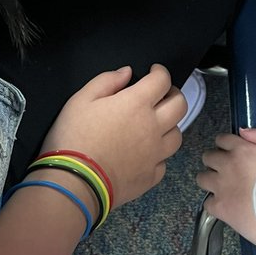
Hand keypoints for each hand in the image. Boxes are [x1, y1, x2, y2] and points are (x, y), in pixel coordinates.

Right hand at [40, 64, 186, 207]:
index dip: (161, 72)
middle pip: (180, 106)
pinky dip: (158, 155)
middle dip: (173, 95)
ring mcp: (155, 154)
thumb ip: (107, 81)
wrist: (75, 183)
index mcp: (137, 103)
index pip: (162, 81)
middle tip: (161, 95)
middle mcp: (153, 127)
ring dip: (170, 125)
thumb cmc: (75, 136)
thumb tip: (127, 73)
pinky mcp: (150, 177)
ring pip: (177, 135)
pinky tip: (146, 154)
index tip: (154, 71)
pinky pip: (163, 163)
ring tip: (156, 125)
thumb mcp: (81, 99)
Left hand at [197, 129, 255, 246]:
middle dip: (215, 163)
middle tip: (226, 173)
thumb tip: (242, 132)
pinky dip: (215, 205)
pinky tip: (226, 208)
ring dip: (210, 181)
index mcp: (242, 149)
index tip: (231, 154)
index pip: (221, 139)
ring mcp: (221, 186)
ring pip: (202, 178)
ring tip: (222, 189)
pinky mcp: (220, 207)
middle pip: (208, 157)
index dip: (225, 147)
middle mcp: (227, 165)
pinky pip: (207, 203)